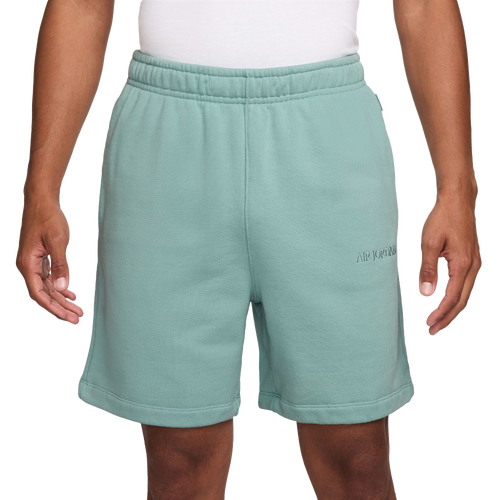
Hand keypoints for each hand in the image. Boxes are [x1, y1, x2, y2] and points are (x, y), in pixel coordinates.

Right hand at [15, 196, 84, 324]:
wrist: (42, 200)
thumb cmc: (48, 217)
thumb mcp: (58, 241)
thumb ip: (61, 265)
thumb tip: (62, 288)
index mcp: (27, 264)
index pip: (39, 294)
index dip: (54, 308)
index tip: (69, 317)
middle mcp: (28, 266)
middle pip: (44, 294)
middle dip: (61, 308)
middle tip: (78, 319)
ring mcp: (34, 263)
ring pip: (48, 287)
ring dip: (63, 299)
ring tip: (78, 310)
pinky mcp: (40, 258)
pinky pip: (49, 278)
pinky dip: (61, 287)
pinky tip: (72, 295)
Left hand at [417, 192, 482, 335]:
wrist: (457, 200)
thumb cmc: (443, 218)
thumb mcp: (429, 243)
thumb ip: (427, 270)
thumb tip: (426, 294)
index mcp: (463, 264)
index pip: (452, 297)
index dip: (440, 313)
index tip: (428, 324)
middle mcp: (473, 266)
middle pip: (462, 301)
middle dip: (447, 318)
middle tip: (432, 330)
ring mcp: (475, 263)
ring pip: (465, 294)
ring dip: (451, 309)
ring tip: (437, 320)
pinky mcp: (471, 259)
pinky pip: (465, 284)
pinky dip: (456, 297)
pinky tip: (446, 301)